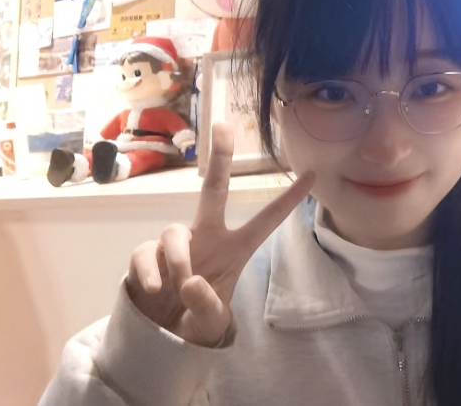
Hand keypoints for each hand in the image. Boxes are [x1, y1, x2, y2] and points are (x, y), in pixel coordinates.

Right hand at [126, 122, 314, 345]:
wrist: (160, 335)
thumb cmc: (197, 319)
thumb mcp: (211, 323)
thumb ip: (207, 307)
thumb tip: (192, 282)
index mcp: (235, 249)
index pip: (266, 220)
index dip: (289, 199)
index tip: (313, 174)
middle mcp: (207, 237)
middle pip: (214, 190)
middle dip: (220, 158)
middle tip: (223, 125)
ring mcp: (177, 244)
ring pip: (175, 232)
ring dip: (179, 259)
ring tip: (180, 287)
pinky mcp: (148, 255)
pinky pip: (147, 252)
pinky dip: (151, 270)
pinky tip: (155, 289)